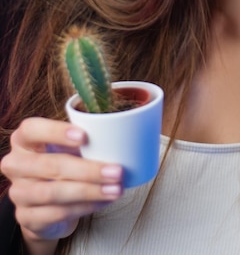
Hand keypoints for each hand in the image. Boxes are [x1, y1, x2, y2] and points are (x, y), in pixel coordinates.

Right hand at [0, 117, 122, 244]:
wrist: (46, 203)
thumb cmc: (61, 163)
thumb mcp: (68, 146)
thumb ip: (83, 139)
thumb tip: (117, 137)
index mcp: (23, 139)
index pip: (31, 129)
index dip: (56, 132)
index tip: (84, 136)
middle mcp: (15, 164)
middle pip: (49, 164)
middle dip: (87, 169)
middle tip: (116, 171)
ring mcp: (18, 193)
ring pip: (53, 192)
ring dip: (89, 191)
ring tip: (114, 189)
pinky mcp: (26, 217)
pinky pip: (57, 213)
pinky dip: (84, 207)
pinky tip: (102, 201)